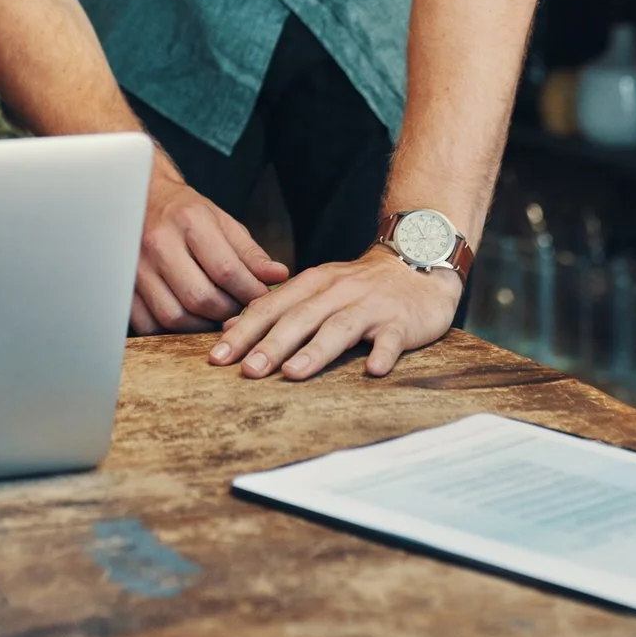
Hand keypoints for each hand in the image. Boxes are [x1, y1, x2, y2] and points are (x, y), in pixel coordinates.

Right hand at [129, 166, 289, 334]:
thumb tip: (279, 276)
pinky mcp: (122, 286)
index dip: (250, 292)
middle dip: (226, 312)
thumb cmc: (186, 214)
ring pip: (173, 316)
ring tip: (213, 316)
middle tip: (236, 310)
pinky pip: (148, 324)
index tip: (260, 299)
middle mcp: (158, 243)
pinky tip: (185, 318)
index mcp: (189, 221)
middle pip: (199, 297)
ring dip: (200, 325)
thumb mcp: (222, 222)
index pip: (226, 270)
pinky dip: (170, 331)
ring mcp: (135, 267)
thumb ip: (250, 253)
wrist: (141, 200)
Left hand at [208, 247, 459, 378]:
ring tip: (293, 373)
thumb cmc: (360, 287)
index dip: (243, 331)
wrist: (418, 263)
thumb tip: (232, 329)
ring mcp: (371, 306)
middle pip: (299, 318)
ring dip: (315, 351)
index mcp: (313, 284)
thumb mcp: (316, 289)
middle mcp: (338, 292)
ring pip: (339, 327)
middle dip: (270, 344)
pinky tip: (373, 370)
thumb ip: (279, 308)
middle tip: (247, 371)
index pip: (271, 307)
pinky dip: (383, 353)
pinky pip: (392, 339)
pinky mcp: (402, 321)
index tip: (217, 357)